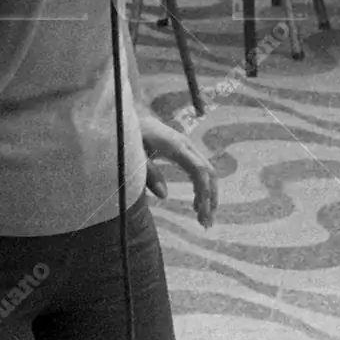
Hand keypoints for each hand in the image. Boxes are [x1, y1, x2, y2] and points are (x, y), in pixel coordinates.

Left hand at [141, 111, 217, 226]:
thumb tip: (165, 196)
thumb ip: (148, 173)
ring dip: (210, 195)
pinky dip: (203, 188)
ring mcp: (188, 147)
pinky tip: (198, 204)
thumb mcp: (134, 155)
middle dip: (211, 198)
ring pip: (208, 172)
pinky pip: (200, 170)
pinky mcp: (185, 151)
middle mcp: (186, 145)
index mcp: (175, 146)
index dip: (202, 190)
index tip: (201, 212)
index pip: (198, 169)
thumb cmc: (129, 136)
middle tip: (206, 223)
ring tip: (204, 219)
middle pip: (209, 172)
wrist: (130, 116)